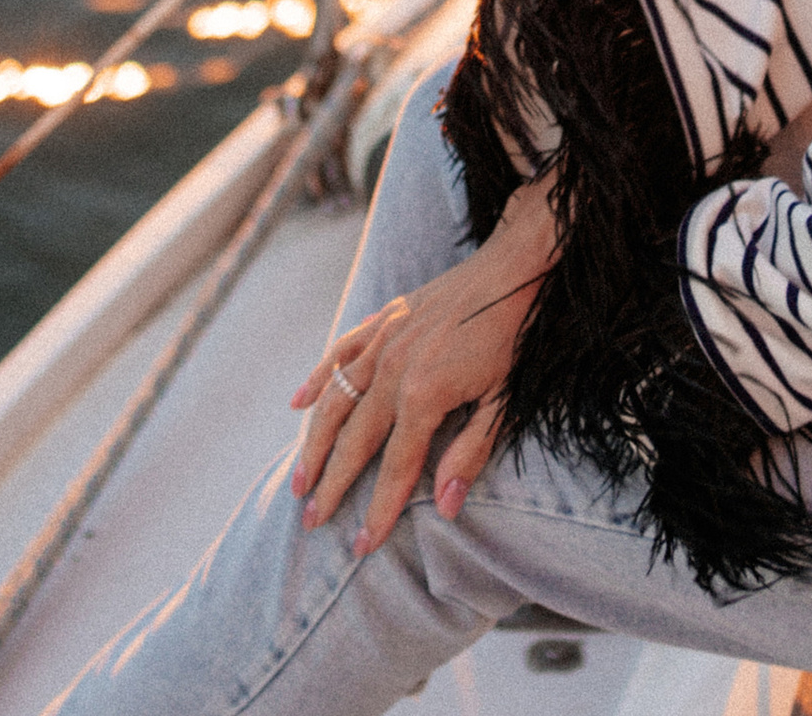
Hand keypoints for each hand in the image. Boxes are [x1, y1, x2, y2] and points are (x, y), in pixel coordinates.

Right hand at [287, 170, 556, 556]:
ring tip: (299, 481)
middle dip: (332, 486)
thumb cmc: (514, 335)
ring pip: (336, 401)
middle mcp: (393, 369)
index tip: (361, 547)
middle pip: (353, 440)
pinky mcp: (385, 319)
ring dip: (313, 444)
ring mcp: (384, 341)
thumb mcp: (505, 400)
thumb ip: (471, 453)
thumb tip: (446, 508)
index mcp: (424, 395)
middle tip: (310, 522)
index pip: (395, 468)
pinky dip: (318, 378)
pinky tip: (298, 403)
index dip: (378, 511)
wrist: (513, 266)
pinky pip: (340, 352)